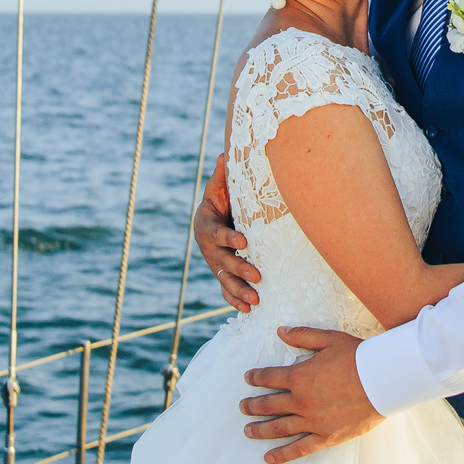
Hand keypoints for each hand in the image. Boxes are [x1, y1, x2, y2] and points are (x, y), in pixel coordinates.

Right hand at [196, 153, 259, 312]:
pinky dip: (235, 301)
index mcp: (206, 227)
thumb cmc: (221, 201)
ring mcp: (215, 265)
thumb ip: (222, 175)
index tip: (243, 240)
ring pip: (225, 280)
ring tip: (256, 300)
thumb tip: (224, 153)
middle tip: (257, 275)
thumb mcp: (219, 187)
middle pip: (223, 261)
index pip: (216, 234)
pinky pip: (226, 291)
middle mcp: (209, 249)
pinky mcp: (222, 275)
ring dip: (239, 291)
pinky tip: (248, 310)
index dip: (228, 237)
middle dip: (239, 269)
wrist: (214, 219)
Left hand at [239, 327, 381, 463]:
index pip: (269, 377)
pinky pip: (299, 448)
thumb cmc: (358, 357)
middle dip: (253, 405)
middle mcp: (301, 401)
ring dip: (260, 430)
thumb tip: (280, 331)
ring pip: (279, 428)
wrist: (383, 380)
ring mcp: (312, 421)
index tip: (248, 378)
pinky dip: (282, 454)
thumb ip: (302, 336)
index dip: (256, 377)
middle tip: (242, 406)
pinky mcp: (326, 436)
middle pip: (269, 405)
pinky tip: (268, 458)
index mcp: (300, 377)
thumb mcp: (329, 339)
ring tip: (248, 431)